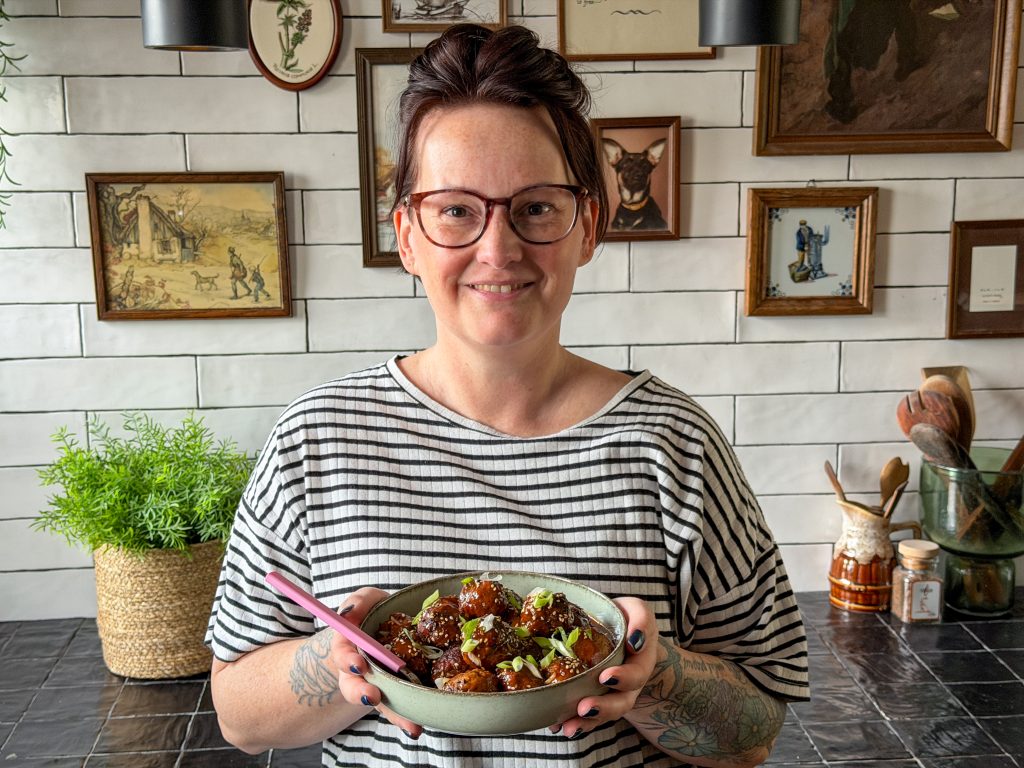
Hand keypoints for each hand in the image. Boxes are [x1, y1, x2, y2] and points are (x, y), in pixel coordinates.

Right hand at [333, 587, 424, 738]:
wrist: (387, 629)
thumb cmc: (374, 613)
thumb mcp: (366, 600)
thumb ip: (358, 602)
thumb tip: (350, 613)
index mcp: (348, 646)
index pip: (342, 654)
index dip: (348, 661)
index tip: (358, 665)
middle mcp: (359, 671)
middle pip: (353, 686)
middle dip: (361, 692)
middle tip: (372, 696)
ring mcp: (378, 684)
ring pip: (378, 703)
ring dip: (392, 714)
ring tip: (409, 726)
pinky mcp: (396, 693)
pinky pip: (398, 709)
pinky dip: (406, 720)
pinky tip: (415, 730)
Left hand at [552, 596, 657, 739]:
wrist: (617, 633)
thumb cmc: (625, 620)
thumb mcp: (637, 611)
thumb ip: (641, 620)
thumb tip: (634, 639)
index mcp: (640, 662)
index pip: (637, 674)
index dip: (624, 679)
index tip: (605, 677)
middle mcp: (629, 684)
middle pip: (622, 702)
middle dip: (603, 708)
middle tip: (584, 708)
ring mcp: (612, 695)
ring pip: (604, 715)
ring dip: (587, 722)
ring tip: (568, 726)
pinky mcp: (594, 699)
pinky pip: (587, 717)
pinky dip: (574, 723)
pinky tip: (556, 726)